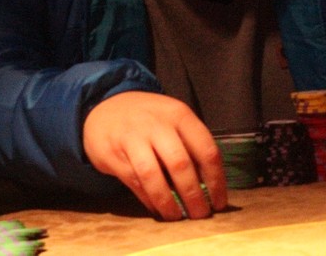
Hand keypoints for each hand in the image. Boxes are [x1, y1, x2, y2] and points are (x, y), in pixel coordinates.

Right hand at [83, 91, 226, 220]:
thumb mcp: (172, 120)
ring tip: (176, 217)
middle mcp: (157, 124)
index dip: (216, 180)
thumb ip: (190, 144)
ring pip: (154, 176)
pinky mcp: (113, 153)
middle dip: (193, 195)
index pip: (206, 150)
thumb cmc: (149, 119)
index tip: (220, 202)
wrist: (105, 106)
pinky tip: (157, 209)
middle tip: (200, 215)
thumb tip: (209, 183)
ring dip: (168, 202)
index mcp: (180, 115)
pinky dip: (148, 199)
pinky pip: (135, 182)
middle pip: (181, 164)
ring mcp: (133, 138)